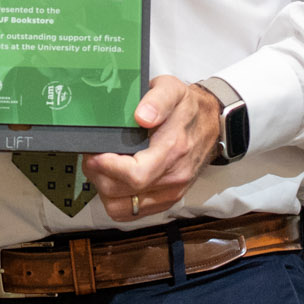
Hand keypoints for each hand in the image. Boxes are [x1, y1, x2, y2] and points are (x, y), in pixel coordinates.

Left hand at [80, 77, 221, 221]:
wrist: (211, 124)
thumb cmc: (187, 107)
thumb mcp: (173, 90)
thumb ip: (157, 100)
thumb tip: (141, 116)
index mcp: (173, 150)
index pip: (136, 175)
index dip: (108, 167)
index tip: (95, 153)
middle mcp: (173, 177)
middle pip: (121, 193)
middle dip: (98, 175)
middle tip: (92, 156)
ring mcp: (170, 192)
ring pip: (121, 208)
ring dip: (104, 190)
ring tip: (102, 168)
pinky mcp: (167, 200)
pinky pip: (131, 213)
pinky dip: (115, 200)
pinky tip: (115, 180)